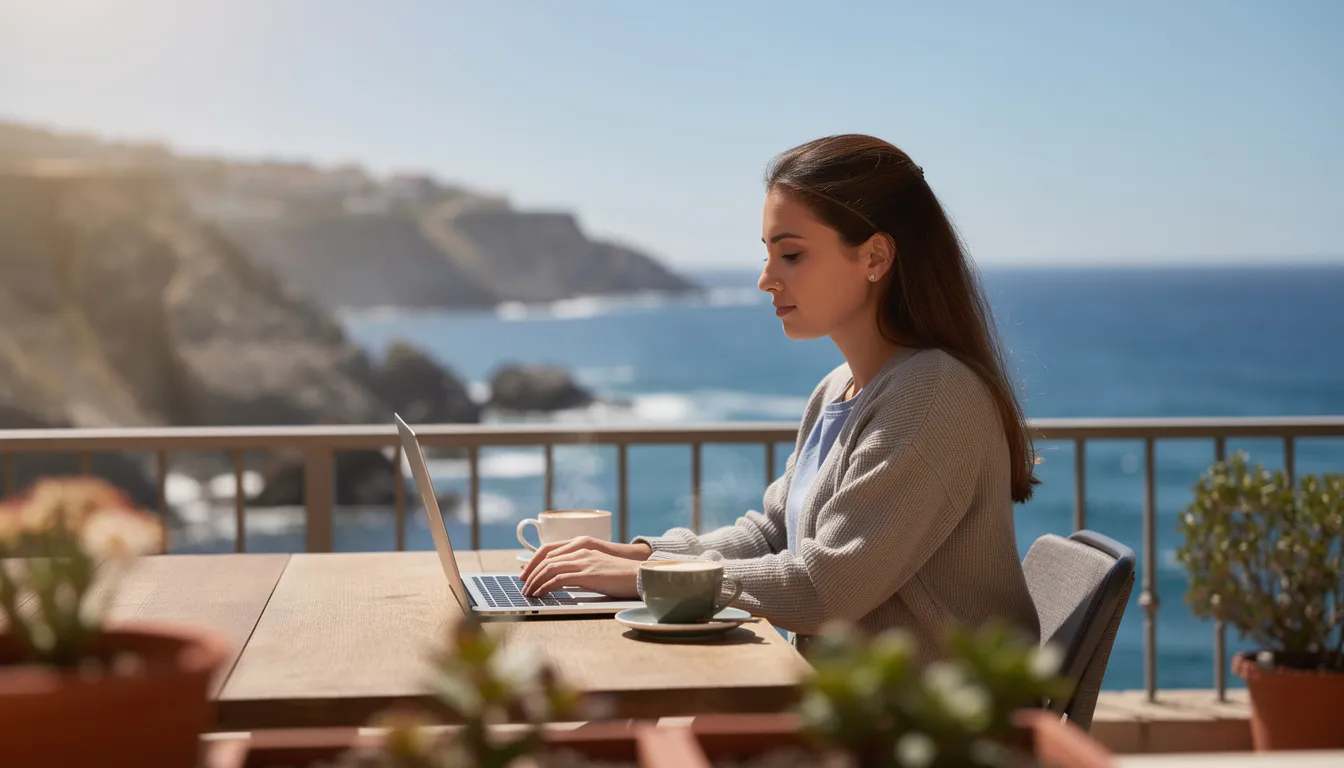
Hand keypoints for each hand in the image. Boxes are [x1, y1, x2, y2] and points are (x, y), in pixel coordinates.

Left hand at [521, 546, 641, 597]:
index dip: (533, 562)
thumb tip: (563, 580)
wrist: (639, 575)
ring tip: (528, 593)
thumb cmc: (621, 576)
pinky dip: (545, 587)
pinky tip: (540, 594)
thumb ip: (580, 569)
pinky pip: (558, 579)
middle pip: (546, 559)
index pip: (549, 551)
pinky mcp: (587, 574)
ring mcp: (583, 561)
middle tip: (523, 587)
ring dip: (535, 581)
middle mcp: (580, 551)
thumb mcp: (596, 568)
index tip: (526, 575)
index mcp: (581, 547)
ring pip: (549, 568)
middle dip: (531, 574)